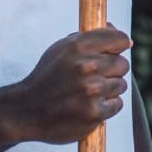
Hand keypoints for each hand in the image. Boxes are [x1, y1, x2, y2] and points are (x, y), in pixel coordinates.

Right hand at [10, 26, 131, 142]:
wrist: (26, 110)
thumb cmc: (47, 76)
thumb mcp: (62, 48)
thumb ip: (91, 38)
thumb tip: (124, 39)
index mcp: (79, 46)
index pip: (119, 40)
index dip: (120, 45)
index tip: (116, 51)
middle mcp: (87, 66)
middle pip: (123, 64)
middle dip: (112, 70)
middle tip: (96, 76)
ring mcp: (92, 91)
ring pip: (121, 85)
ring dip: (109, 89)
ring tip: (89, 92)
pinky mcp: (94, 113)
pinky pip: (117, 104)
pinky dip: (106, 106)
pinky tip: (89, 105)